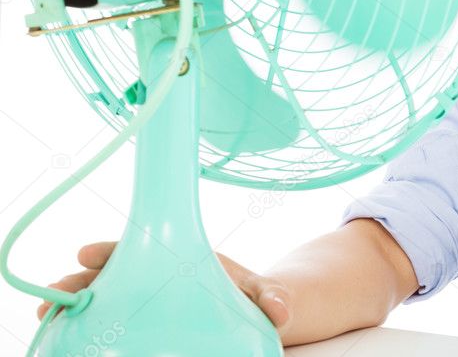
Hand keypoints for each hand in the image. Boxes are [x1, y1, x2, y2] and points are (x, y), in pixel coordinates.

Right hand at [36, 241, 291, 330]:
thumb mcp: (265, 293)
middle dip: (79, 281)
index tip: (85, 254)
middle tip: (52, 294)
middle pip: (112, 274)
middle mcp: (158, 277)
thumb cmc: (254, 295)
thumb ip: (273, 298)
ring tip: (48, 317)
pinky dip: (88, 326)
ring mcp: (148, 302)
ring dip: (74, 306)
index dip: (111, 249)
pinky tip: (67, 338)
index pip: (140, 247)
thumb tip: (281, 310)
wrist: (255, 312)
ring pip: (105, 298)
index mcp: (181, 259)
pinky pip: (112, 323)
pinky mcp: (145, 327)